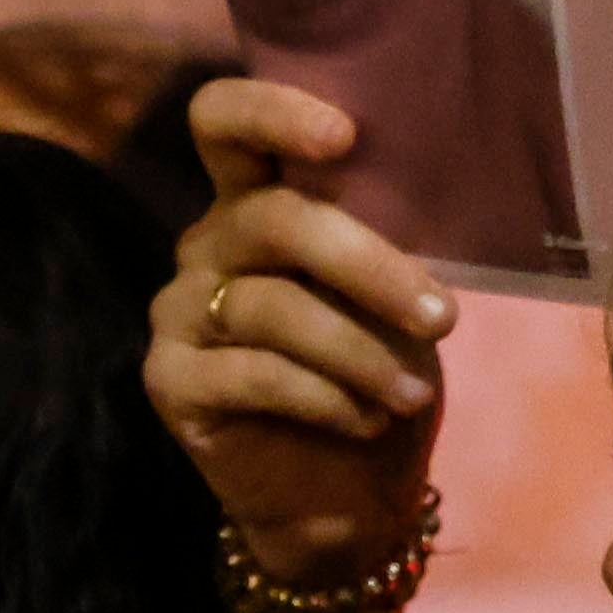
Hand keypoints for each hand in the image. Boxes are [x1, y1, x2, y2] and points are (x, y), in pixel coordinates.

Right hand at [142, 73, 453, 606]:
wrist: (342, 499)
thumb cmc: (378, 380)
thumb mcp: (395, 304)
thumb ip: (384, 246)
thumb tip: (422, 213)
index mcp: (255, 204)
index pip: (223, 123)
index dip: (271, 113)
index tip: (341, 137)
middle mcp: (206, 245)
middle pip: (273, 221)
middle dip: (369, 266)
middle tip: (442, 319)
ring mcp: (179, 312)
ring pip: (273, 307)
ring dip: (361, 352)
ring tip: (413, 393)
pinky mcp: (170, 380)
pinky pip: (253, 372)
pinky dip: (326, 397)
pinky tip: (365, 420)